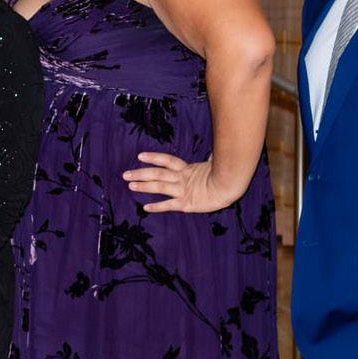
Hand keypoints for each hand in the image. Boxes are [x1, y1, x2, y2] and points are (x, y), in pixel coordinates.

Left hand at [123, 153, 240, 213]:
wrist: (232, 187)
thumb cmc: (226, 175)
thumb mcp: (215, 165)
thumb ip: (211, 158)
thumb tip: (214, 151)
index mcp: (188, 169)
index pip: (167, 160)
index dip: (154, 157)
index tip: (140, 156)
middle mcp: (182, 179)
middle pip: (158, 173)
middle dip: (141, 173)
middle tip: (125, 174)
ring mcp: (183, 191)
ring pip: (160, 187)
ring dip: (144, 186)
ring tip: (130, 185)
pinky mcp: (187, 204)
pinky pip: (169, 205)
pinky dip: (157, 206)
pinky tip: (145, 207)